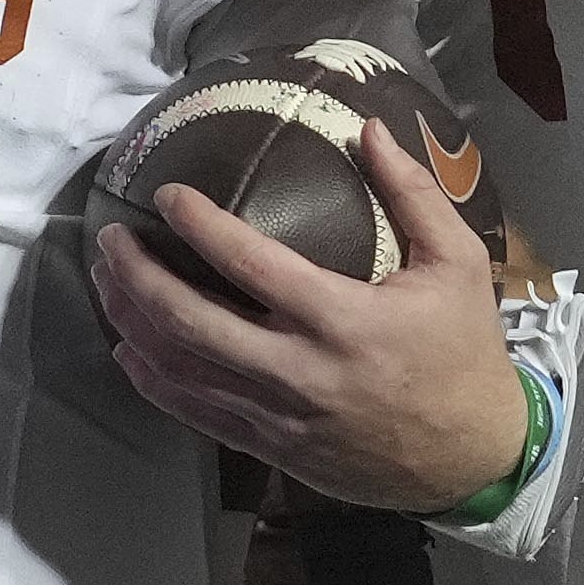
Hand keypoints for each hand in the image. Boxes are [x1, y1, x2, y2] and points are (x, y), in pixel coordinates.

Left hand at [85, 112, 525, 514]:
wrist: (475, 457)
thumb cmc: (466, 352)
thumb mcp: (457, 263)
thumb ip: (412, 192)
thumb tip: (369, 127)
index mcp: (342, 318)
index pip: (248, 263)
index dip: (198, 224)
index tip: (167, 195)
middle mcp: (299, 370)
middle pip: (189, 322)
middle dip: (136, 276)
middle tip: (111, 240)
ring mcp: (279, 416)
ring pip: (181, 370)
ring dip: (132, 323)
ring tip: (107, 282)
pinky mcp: (272, 448)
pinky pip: (196, 413)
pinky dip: (153, 380)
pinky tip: (129, 350)